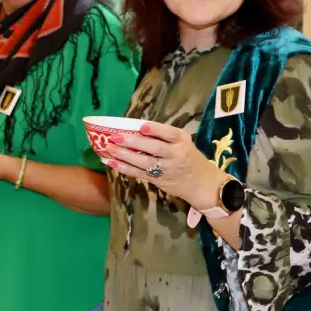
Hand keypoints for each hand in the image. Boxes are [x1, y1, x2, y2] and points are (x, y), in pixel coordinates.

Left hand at [99, 120, 218, 206]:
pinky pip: (139, 174)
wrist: (203, 184)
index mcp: (182, 141)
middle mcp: (176, 154)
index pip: (168, 133)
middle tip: (115, 137)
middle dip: (133, 142)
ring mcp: (166, 169)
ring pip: (143, 162)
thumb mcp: (184, 143)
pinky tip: (111, 162)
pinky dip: (124, 168)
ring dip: (124, 156)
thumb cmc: (190, 159)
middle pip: (153, 148)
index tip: (141, 126)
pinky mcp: (158, 181)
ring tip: (108, 149)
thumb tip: (136, 127)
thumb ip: (165, 137)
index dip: (155, 130)